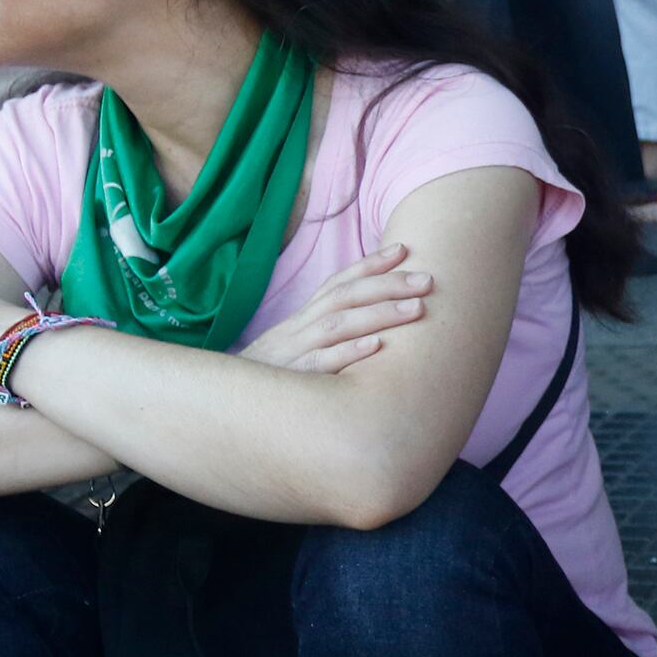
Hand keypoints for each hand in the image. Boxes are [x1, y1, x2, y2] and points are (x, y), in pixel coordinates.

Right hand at [237, 245, 431, 374]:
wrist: (227, 407)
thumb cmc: (274, 380)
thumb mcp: (297, 350)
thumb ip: (329, 334)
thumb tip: (374, 325)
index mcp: (303, 320)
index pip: (338, 283)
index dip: (369, 264)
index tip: (404, 249)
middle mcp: (299, 329)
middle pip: (344, 297)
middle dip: (387, 285)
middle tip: (428, 281)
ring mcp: (294, 353)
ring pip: (338, 325)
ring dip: (379, 314)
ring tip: (416, 308)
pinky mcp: (292, 380)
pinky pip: (321, 363)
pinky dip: (349, 353)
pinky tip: (377, 346)